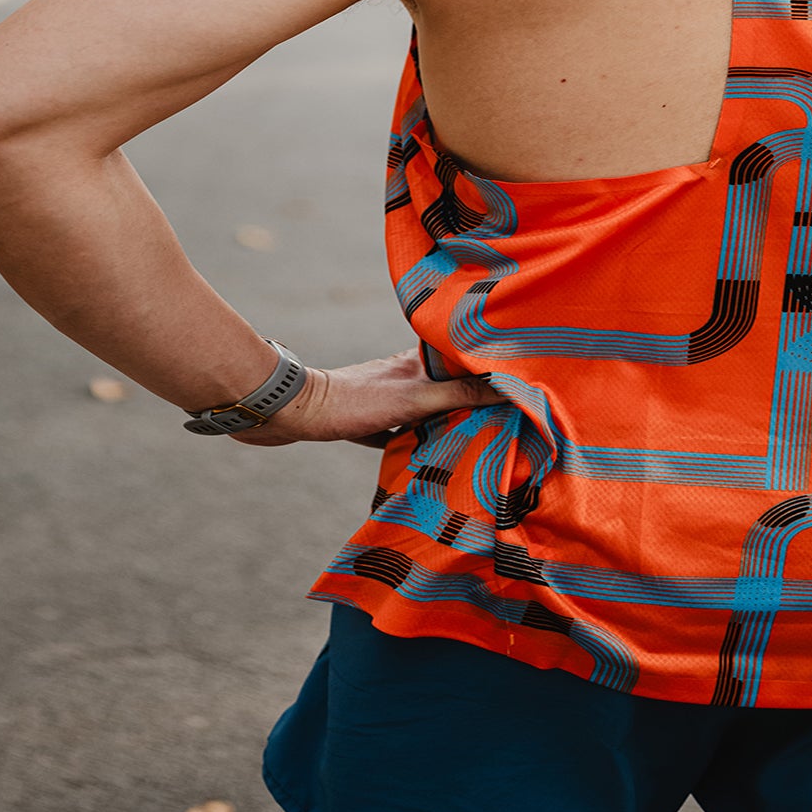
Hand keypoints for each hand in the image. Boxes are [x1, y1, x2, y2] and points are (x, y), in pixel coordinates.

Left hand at [226, 347, 500, 446]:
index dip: (489, 362)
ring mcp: (387, 398)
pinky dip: (414, 440)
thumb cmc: (353, 401)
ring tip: (472, 436)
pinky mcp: (368, 420)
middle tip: (503, 412)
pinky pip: (401, 431)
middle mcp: (406, 375)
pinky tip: (423, 455)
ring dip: (444, 419)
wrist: (292, 413)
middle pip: (447, 383)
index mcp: (419, 362)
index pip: (463, 356)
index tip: (519, 373)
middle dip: (472, 395)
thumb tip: (508, 387)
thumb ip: (458, 393)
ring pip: (426, 408)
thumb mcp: (413, 399)